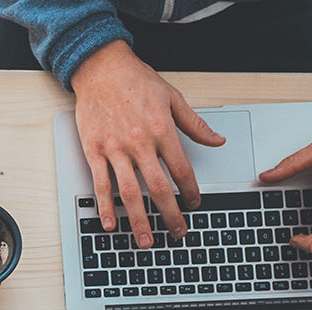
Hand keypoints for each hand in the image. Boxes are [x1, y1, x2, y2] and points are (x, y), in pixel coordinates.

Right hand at [71, 41, 225, 248]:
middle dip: (170, 215)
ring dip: (139, 220)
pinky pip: (100, 184)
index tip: (194, 204)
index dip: (191, 191)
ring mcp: (114, 149)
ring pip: (130, 192)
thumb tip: (217, 141)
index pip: (182, 170)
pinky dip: (105, 206)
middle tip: (177, 232)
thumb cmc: (135, 80)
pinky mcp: (94, 150)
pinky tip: (110, 223)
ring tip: (146, 240)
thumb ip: (195, 124)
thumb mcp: (173, 98)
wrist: (100, 68)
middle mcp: (139, 143)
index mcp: (162, 131)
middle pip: (159, 188)